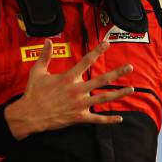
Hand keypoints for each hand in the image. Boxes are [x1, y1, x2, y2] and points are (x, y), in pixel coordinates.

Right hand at [4, 39, 133, 139]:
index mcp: (69, 78)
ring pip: (104, 98)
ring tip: (131, 89)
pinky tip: (120, 119)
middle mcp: (77, 90)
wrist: (29, 115)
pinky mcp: (79, 117)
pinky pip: (97, 119)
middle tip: (130, 67)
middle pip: (102, 80)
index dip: (98, 51)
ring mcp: (80, 105)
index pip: (86, 61)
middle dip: (117, 73)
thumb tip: (47, 41)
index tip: (107, 43)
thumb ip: (45, 56)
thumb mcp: (37, 72)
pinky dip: (109, 120)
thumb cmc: (34, 93)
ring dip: (118, 93)